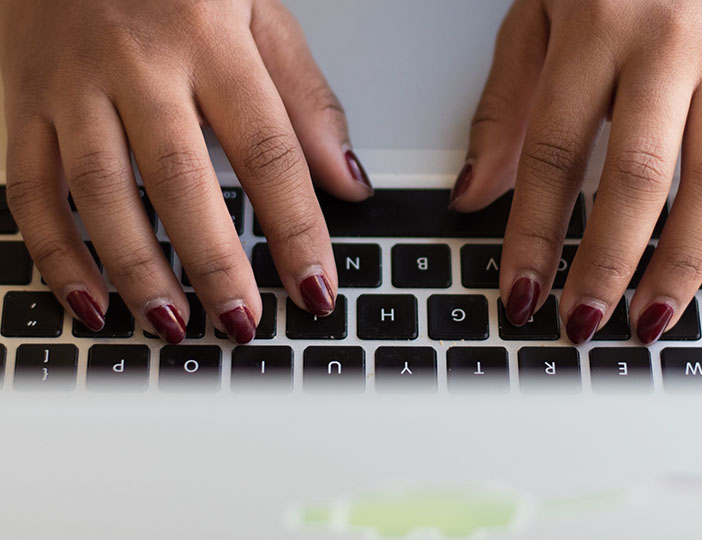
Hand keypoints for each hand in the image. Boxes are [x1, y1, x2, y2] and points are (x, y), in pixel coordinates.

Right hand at [0, 0, 372, 342]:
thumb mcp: (258, 12)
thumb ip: (305, 98)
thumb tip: (346, 181)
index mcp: (212, 38)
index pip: (268, 151)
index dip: (295, 229)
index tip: (315, 288)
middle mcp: (138, 61)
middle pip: (181, 178)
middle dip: (215, 262)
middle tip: (242, 322)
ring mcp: (72, 83)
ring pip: (100, 191)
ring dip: (137, 269)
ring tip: (173, 324)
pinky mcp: (23, 100)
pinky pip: (30, 189)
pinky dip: (57, 253)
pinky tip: (90, 300)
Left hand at [451, 0, 701, 343]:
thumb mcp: (535, 18)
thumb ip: (504, 109)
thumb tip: (472, 196)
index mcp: (597, 29)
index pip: (555, 156)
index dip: (536, 235)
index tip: (522, 292)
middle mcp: (670, 43)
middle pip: (638, 177)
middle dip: (609, 262)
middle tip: (582, 321)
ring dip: (682, 262)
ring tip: (648, 319)